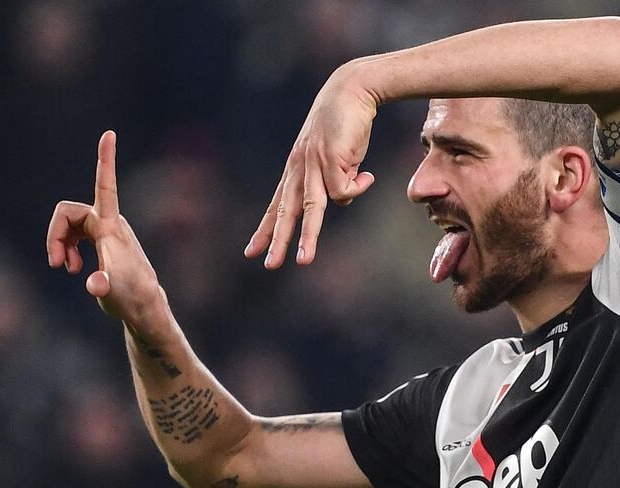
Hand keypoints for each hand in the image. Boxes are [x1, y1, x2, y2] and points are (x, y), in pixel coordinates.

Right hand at [46, 131, 162, 324]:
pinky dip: (67, 249)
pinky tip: (74, 268)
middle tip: (58, 266)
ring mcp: (105, 230)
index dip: (105, 160)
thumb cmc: (131, 295)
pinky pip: (73, 232)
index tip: (110, 133)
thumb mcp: (112, 292)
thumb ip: (102, 285)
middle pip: (66, 213)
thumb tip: (94, 284)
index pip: (105, 186)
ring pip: (67, 223)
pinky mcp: (101, 240)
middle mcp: (109, 222)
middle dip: (54, 235)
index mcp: (111, 226)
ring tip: (68, 268)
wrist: (143, 305)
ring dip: (59, 244)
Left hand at [245, 64, 377, 268]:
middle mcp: (299, 168)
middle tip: (268, 265)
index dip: (265, 228)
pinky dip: (359, 186)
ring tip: (304, 261)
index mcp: (296, 169)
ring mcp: (312, 164)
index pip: (276, 205)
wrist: (352, 91)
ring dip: (306, 237)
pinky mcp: (330, 160)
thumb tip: (342, 200)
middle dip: (276, 240)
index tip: (252, 250)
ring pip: (308, 208)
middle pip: (284, 211)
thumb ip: (338, 182)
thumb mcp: (338, 160)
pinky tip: (368, 174)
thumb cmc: (345, 125)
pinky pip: (345, 190)